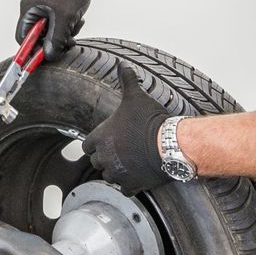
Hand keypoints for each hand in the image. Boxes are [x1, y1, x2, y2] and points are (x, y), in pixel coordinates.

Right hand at [15, 0, 96, 60]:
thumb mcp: (65, 17)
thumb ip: (56, 38)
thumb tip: (49, 55)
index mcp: (29, 9)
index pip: (22, 37)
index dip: (32, 49)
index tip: (45, 55)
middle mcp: (32, 10)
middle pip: (36, 37)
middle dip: (52, 42)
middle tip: (66, 42)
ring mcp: (42, 10)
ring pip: (48, 34)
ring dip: (62, 35)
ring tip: (74, 27)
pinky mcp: (52, 11)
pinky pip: (55, 27)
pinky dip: (66, 29)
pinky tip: (75, 22)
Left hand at [85, 69, 174, 196]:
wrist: (169, 145)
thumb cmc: (150, 120)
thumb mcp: (135, 97)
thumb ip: (126, 80)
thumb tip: (123, 65)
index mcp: (100, 138)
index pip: (86, 145)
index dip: (95, 143)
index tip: (105, 141)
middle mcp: (105, 157)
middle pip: (97, 161)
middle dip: (105, 157)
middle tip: (119, 151)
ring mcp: (118, 173)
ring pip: (109, 176)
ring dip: (116, 171)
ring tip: (128, 163)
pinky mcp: (131, 185)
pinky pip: (124, 189)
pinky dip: (129, 185)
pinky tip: (137, 177)